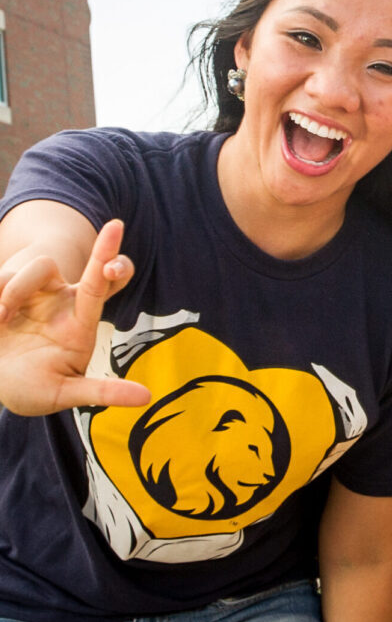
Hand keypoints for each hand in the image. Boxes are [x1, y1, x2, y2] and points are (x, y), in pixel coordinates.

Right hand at [0, 220, 148, 414]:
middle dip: (21, 282)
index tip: (116, 224)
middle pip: (43, 266)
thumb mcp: (68, 393)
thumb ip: (104, 392)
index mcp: (79, 320)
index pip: (99, 282)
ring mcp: (25, 295)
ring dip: (1, 300)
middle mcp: (55, 300)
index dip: (107, 254)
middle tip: (2, 318)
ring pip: (12, 275)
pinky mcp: (0, 293)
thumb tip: (147, 397)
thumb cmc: (37, 390)